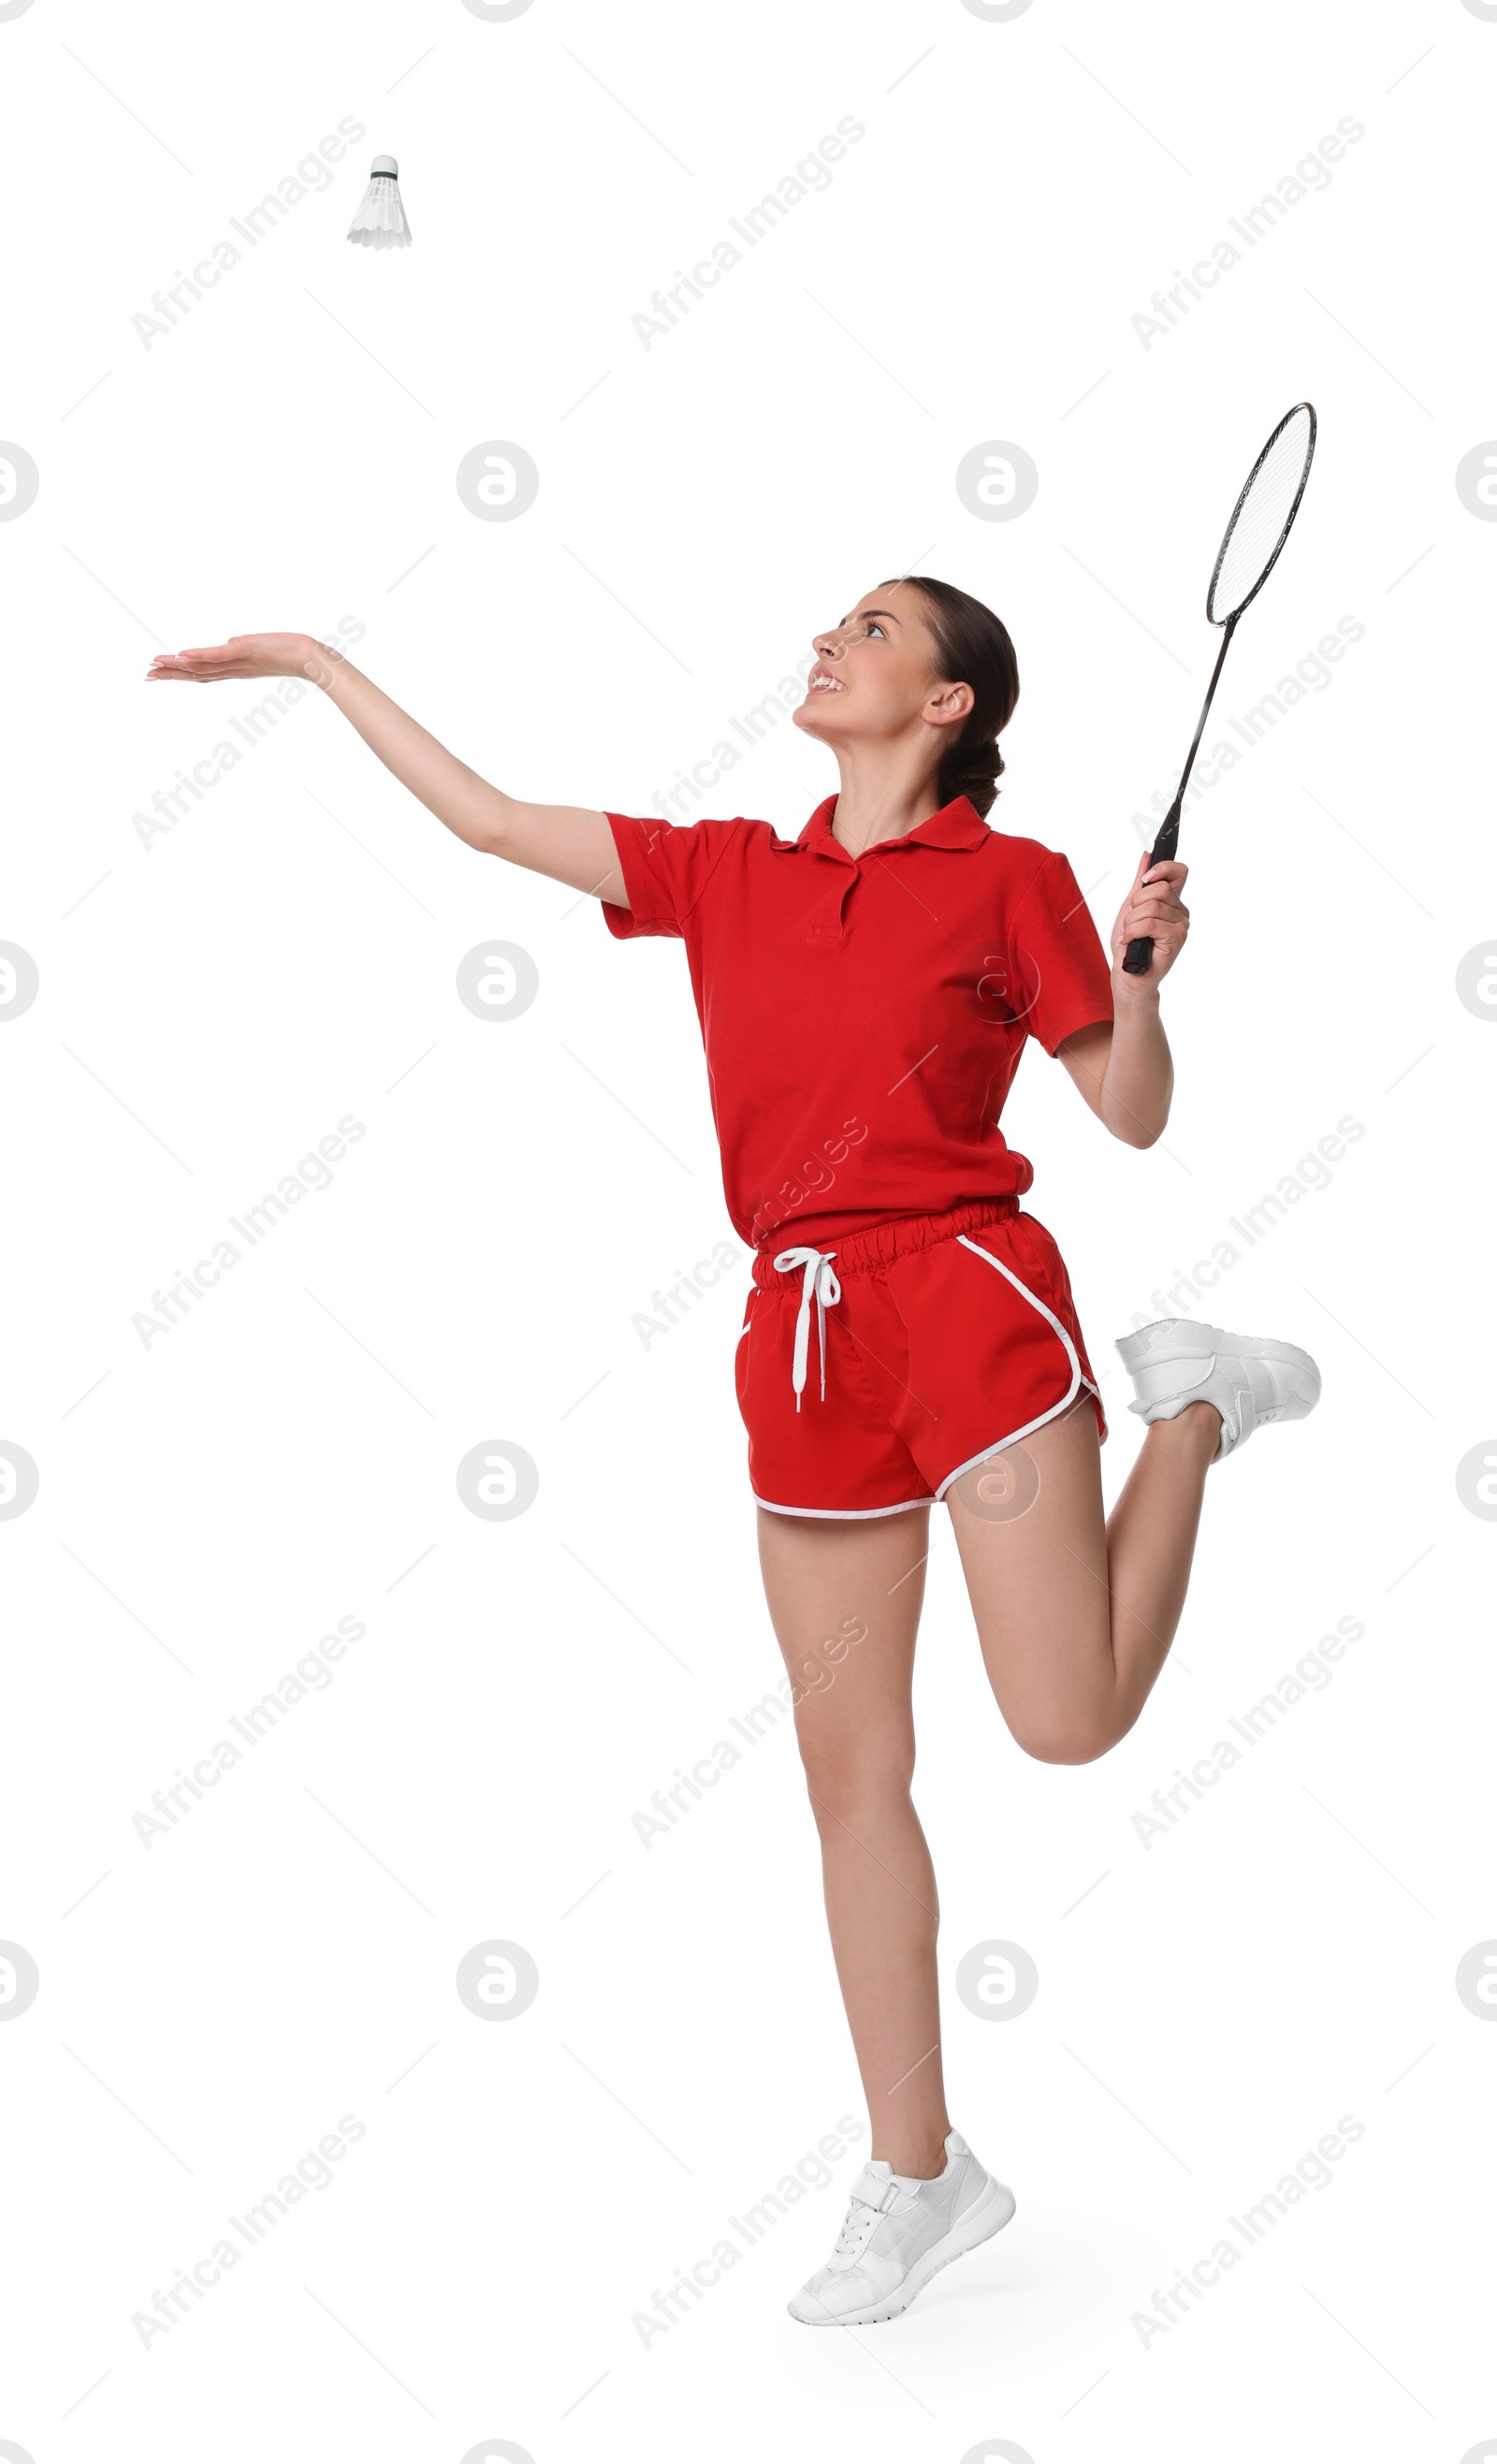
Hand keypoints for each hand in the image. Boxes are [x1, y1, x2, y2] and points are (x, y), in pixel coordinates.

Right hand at [146, 632, 338, 685]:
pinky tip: (181, 655)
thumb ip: (243, 648)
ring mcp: (238, 661)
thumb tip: (230, 642)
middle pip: (197, 674)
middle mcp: (234, 669)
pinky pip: (218, 656)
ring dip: (177, 666)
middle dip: (171, 675)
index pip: (203, 673)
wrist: (310, 659)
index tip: (159, 673)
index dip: (180, 674)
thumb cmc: (290, 652)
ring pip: (202, 667)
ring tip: (155, 666)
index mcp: (235, 669)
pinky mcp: (245, 651)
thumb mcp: (261, 649)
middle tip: (147, 676)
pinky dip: (199, 656)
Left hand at [1110, 851, 1188, 985]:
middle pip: (1159, 889)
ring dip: (1131, 922)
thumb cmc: (1130, 943)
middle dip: (1136, 904)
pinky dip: (1132, 932)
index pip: (1179, 872)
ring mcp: (1181, 925)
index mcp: (1172, 901)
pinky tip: (1128, 941)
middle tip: (1130, 921)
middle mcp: (1180, 911)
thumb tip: (1147, 855)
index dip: (1163, 868)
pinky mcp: (1177, 939)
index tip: (1145, 879)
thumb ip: (1141, 883)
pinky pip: (1150, 923)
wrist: (1127, 973)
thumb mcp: (1131, 906)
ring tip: (1129, 935)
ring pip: (1152, 907)